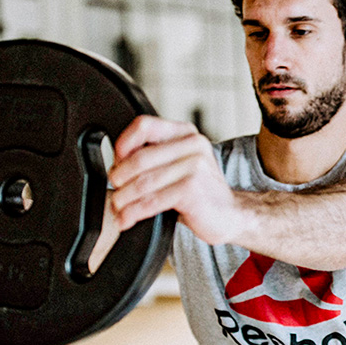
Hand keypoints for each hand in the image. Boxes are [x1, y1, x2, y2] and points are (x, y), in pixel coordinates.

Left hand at [109, 116, 236, 243]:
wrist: (230, 215)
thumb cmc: (201, 193)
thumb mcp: (180, 165)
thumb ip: (155, 157)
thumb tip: (116, 164)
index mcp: (186, 133)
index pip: (144, 126)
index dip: (123, 144)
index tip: (116, 163)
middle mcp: (192, 145)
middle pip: (140, 157)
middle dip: (119, 178)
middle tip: (115, 191)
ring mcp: (194, 166)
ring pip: (144, 182)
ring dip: (123, 198)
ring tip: (117, 208)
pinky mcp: (192, 189)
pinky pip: (152, 201)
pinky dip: (134, 212)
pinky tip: (128, 219)